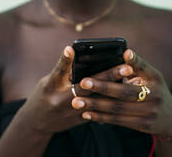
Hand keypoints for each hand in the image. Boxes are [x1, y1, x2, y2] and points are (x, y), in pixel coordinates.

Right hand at [16, 46, 134, 134]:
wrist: (37, 122)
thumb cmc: (45, 94)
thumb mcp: (49, 81)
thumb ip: (65, 71)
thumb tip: (82, 57)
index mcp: (51, 86)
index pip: (58, 71)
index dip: (64, 60)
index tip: (70, 49)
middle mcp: (61, 100)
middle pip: (87, 86)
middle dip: (108, 75)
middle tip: (126, 67)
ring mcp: (72, 111)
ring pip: (99, 100)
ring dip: (117, 90)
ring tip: (134, 81)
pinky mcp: (81, 119)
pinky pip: (100, 110)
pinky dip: (114, 100)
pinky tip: (130, 94)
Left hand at [72, 49, 171, 135]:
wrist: (169, 117)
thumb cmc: (154, 88)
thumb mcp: (151, 75)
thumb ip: (137, 66)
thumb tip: (124, 52)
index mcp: (155, 79)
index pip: (143, 68)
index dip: (135, 61)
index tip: (125, 52)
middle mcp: (154, 95)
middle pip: (124, 92)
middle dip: (102, 87)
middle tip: (83, 83)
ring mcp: (149, 112)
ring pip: (118, 108)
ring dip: (96, 105)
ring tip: (77, 102)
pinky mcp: (142, 125)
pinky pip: (118, 121)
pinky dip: (101, 117)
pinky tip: (87, 114)